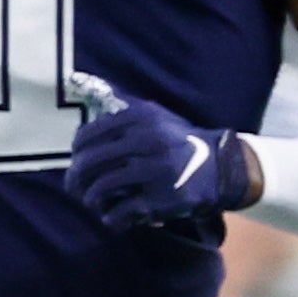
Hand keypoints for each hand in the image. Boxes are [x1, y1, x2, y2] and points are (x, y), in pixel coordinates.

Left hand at [65, 74, 255, 232]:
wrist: (222, 167)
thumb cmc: (177, 141)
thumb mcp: (153, 115)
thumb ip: (119, 103)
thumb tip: (78, 79)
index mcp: (141, 119)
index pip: (86, 137)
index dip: (75, 153)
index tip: (77, 162)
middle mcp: (148, 141)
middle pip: (89, 164)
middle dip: (75, 180)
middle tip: (76, 189)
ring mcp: (157, 170)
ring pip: (102, 188)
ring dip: (90, 199)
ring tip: (93, 202)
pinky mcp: (164, 198)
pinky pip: (122, 211)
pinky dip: (111, 217)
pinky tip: (112, 216)